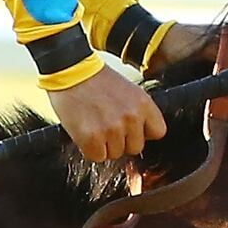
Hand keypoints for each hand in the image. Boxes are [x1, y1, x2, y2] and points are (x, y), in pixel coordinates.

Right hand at [45, 64, 161, 167]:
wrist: (70, 70)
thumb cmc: (95, 79)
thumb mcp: (128, 90)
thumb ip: (137, 111)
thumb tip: (140, 132)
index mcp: (143, 104)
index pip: (158, 132)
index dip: (143, 133)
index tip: (132, 129)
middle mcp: (131, 117)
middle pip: (136, 147)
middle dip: (122, 141)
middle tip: (107, 125)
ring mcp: (112, 129)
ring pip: (115, 154)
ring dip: (104, 145)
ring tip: (94, 125)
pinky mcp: (92, 138)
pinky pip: (97, 157)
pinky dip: (89, 149)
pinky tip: (85, 131)